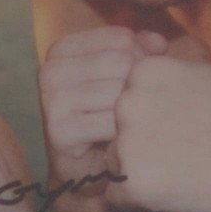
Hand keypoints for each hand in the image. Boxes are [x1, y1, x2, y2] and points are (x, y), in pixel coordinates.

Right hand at [32, 25, 199, 203]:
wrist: (89, 173)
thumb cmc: (113, 119)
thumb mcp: (128, 77)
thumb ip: (147, 52)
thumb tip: (159, 43)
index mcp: (62, 50)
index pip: (121, 38)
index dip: (144, 60)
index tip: (144, 85)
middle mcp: (51, 71)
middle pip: (123, 62)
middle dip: (143, 87)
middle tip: (145, 112)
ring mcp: (52, 101)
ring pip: (121, 91)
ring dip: (138, 113)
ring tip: (137, 128)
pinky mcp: (59, 130)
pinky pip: (112, 122)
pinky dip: (129, 135)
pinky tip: (127, 144)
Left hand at [99, 49, 210, 211]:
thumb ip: (208, 65)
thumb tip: (210, 64)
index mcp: (148, 72)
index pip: (127, 99)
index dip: (150, 119)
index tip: (175, 131)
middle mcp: (129, 102)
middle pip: (115, 130)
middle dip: (139, 145)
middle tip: (177, 158)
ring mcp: (129, 143)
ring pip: (113, 164)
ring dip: (138, 174)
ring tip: (178, 179)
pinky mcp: (135, 183)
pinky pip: (118, 198)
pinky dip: (139, 203)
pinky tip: (171, 198)